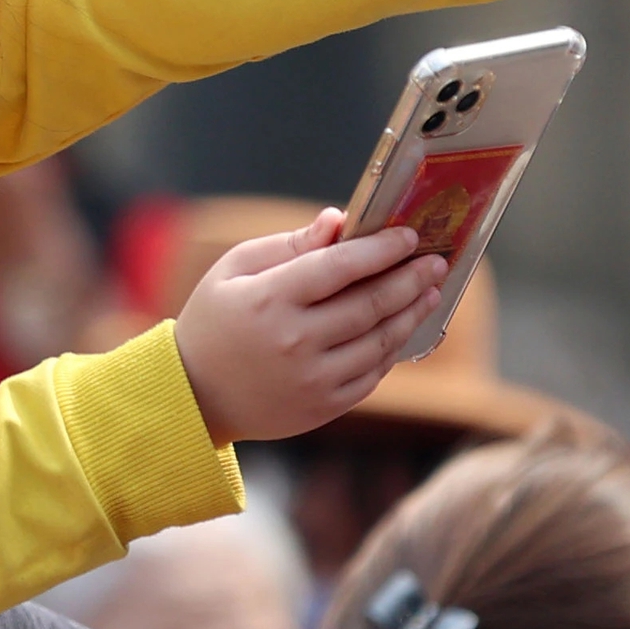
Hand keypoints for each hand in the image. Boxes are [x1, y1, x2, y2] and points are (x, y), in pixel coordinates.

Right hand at [174, 210, 447, 444]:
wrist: (193, 396)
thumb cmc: (214, 320)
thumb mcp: (235, 269)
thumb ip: (290, 245)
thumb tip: (339, 220)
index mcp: (271, 299)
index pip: (341, 267)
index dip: (381, 249)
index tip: (409, 234)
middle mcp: (295, 341)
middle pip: (369, 304)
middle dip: (410, 279)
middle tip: (436, 261)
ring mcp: (312, 379)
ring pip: (378, 342)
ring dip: (411, 313)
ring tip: (431, 291)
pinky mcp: (322, 408)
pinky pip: (371, 375)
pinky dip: (391, 349)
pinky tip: (402, 327)